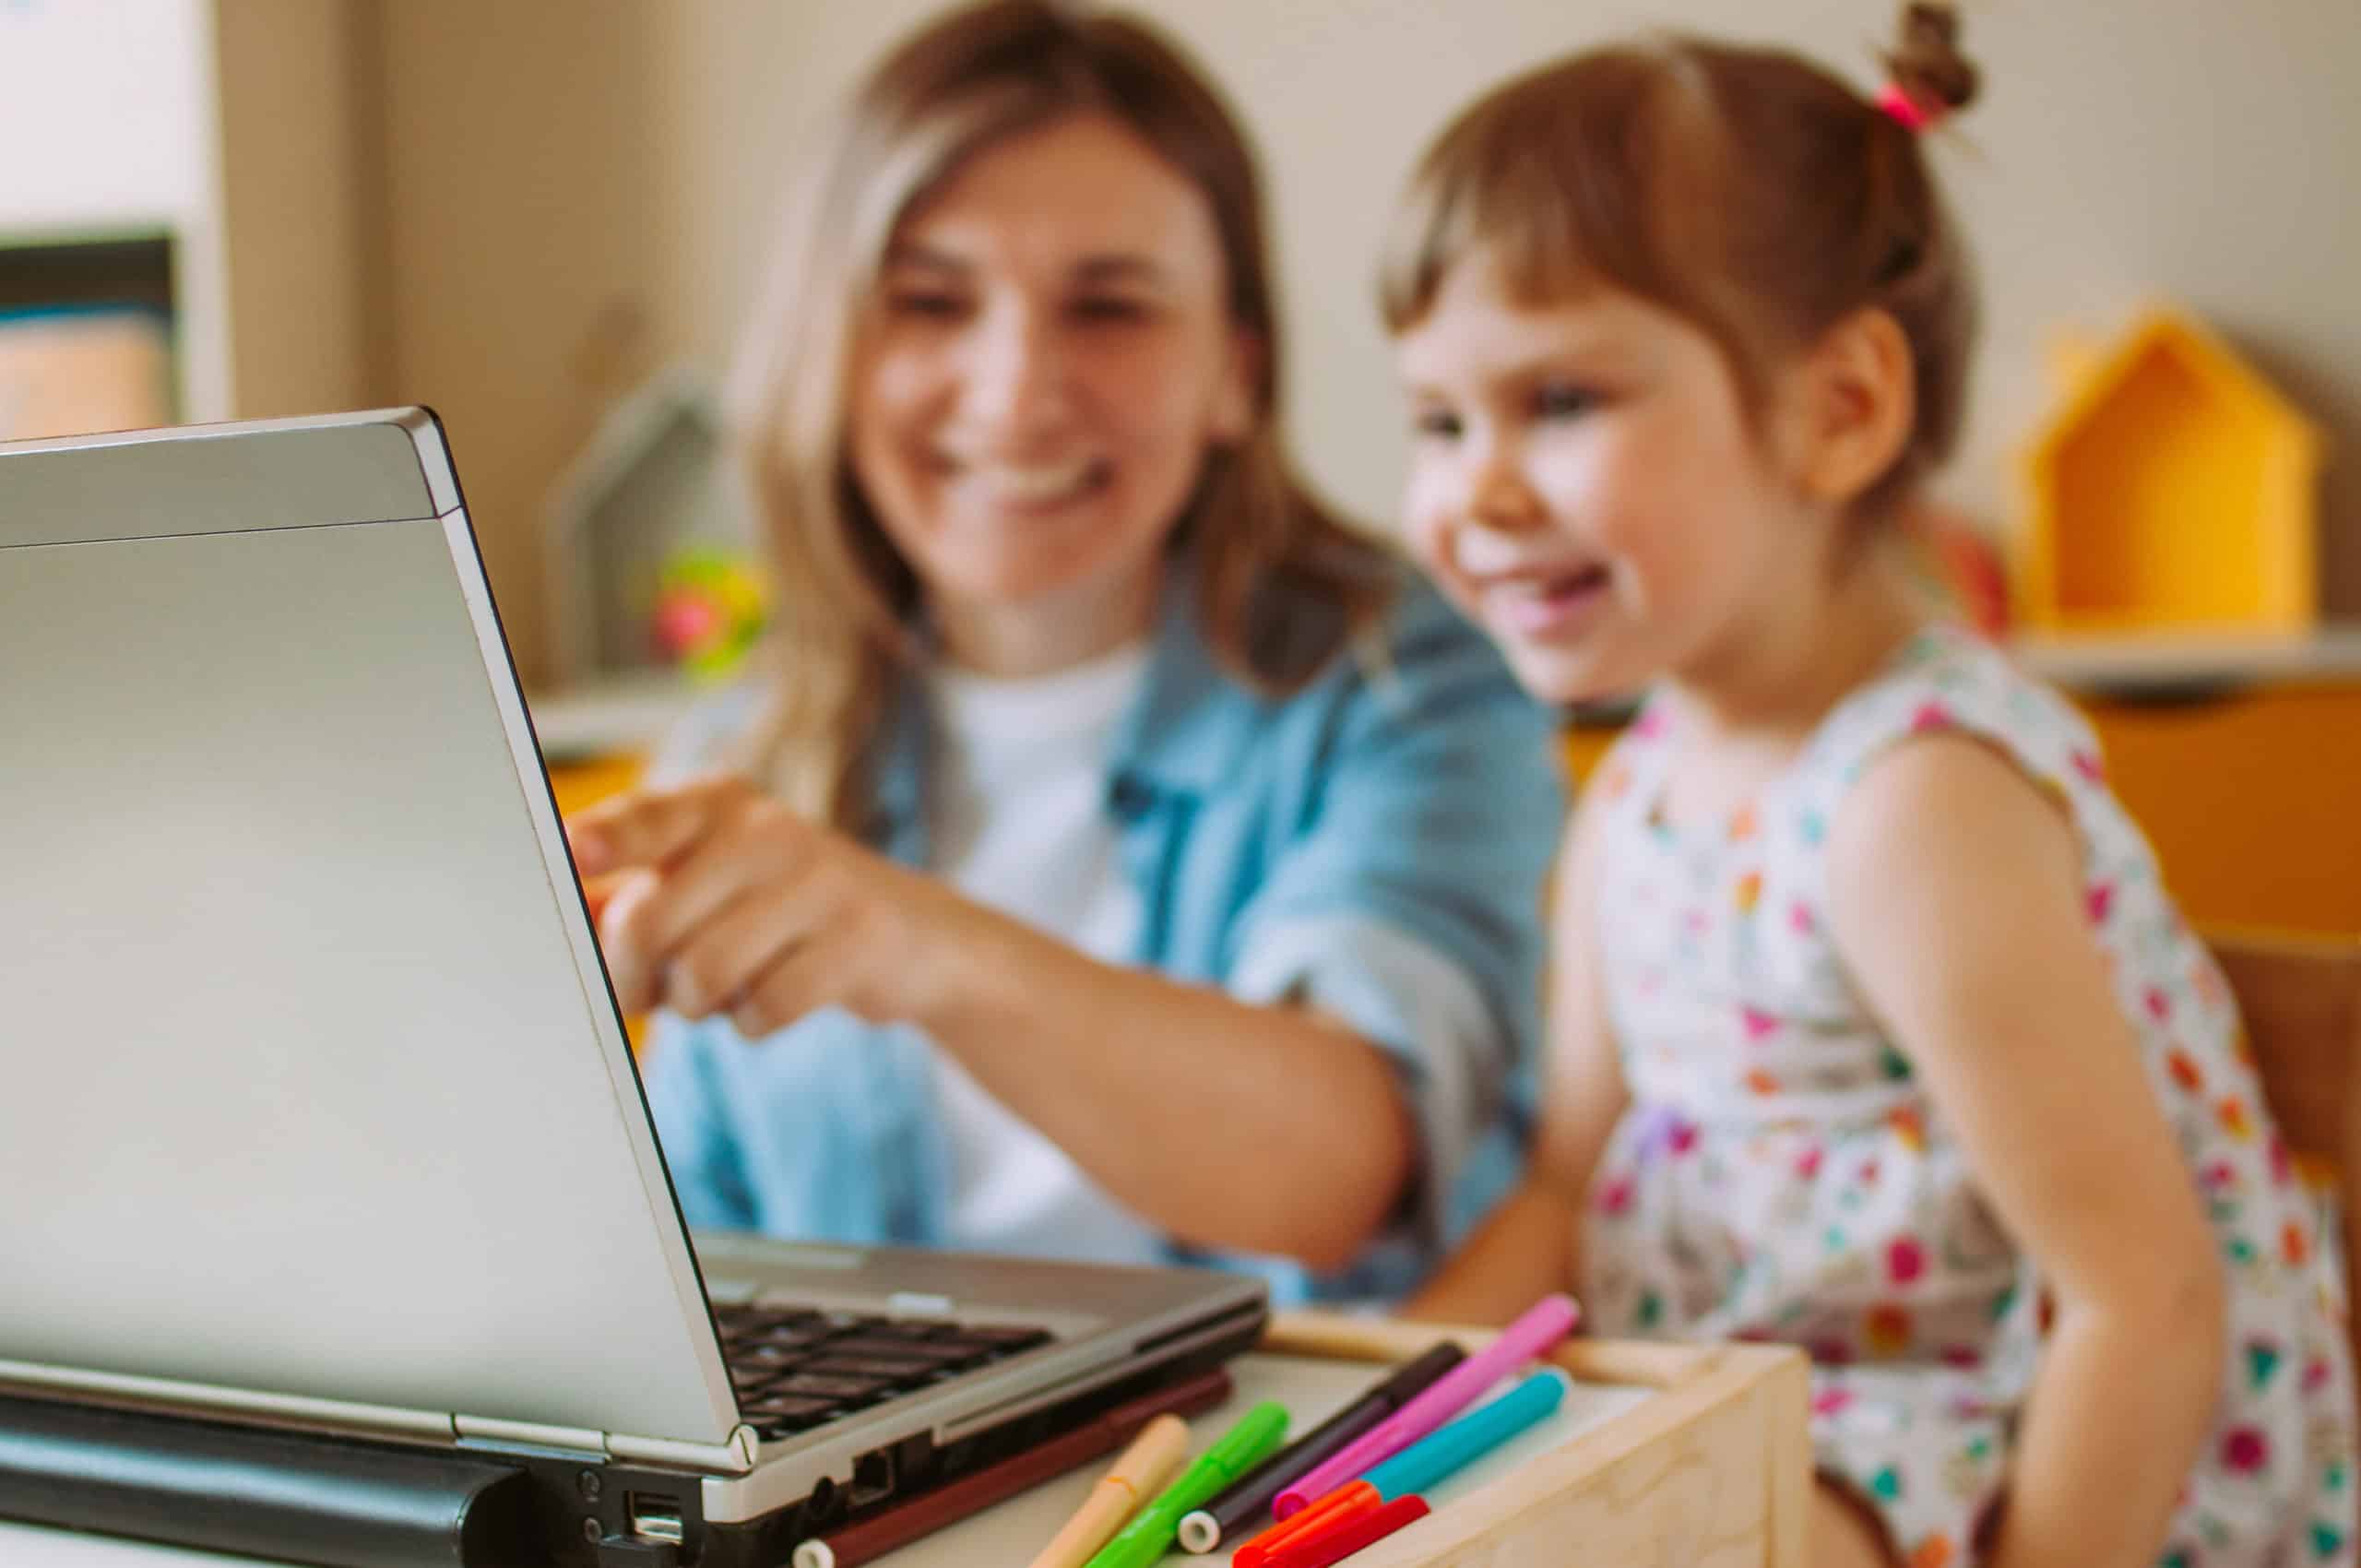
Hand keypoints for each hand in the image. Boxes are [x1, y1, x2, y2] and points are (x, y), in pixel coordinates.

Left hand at [566, 774, 980, 1036]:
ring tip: (719, 987)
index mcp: (716, 804)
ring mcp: (818, 881)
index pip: (646, 819)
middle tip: (644, 988)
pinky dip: (752, 1022)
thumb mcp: (705, 882)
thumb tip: (558, 917)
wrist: (909, 933)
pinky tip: (771, 997)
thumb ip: (625, 897)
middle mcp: (765, 830)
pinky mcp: (857, 941)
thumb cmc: (776, 910)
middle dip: (631, 976)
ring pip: (702, 973)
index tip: (574, 853)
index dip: (605, 838)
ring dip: (696, 1004)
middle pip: (649, 922)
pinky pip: (764, 1009)